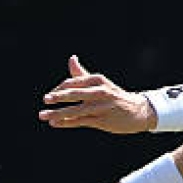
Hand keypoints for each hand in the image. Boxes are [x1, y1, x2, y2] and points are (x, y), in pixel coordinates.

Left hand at [39, 56, 155, 132]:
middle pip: (74, 93)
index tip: (50, 96)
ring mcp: (101, 106)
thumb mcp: (100, 83)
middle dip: (58, 97)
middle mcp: (100, 92)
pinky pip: (81, 121)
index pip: (73, 82)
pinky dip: (67, 122)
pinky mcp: (103, 120)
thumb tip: (71, 58)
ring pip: (75, 110)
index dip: (59, 89)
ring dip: (58, 113)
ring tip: (43, 116)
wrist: (139, 111)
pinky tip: (55, 124)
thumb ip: (82, 74)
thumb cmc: (114, 97)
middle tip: (45, 100)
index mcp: (97, 80)